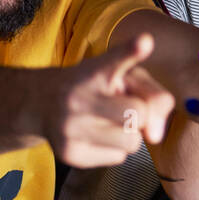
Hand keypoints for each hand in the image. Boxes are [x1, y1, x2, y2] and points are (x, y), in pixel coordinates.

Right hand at [40, 33, 175, 167]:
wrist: (43, 103)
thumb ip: (152, 94)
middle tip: (123, 108)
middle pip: (139, 114)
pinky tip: (97, 135)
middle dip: (140, 114)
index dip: (131, 51)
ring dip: (130, 135)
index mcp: (95, 71)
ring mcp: (71, 127)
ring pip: (132, 143)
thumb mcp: (123, 75)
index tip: (145, 41)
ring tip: (110, 122)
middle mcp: (79, 97)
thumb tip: (155, 136)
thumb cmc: (95, 86)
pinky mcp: (70, 154)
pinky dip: (115, 148)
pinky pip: (118, 158)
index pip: (115, 60)